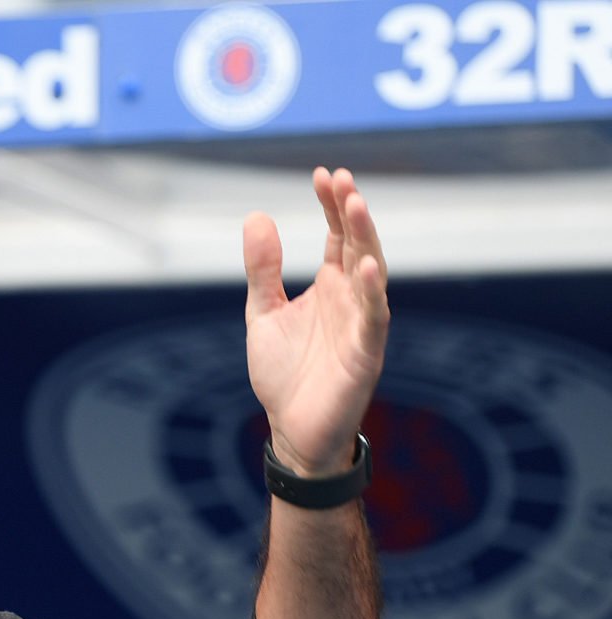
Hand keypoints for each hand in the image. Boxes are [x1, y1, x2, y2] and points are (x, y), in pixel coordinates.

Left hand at [243, 167, 388, 476]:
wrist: (292, 432)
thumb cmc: (285, 375)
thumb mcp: (264, 314)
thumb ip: (263, 270)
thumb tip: (256, 216)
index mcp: (329, 287)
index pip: (336, 235)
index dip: (332, 205)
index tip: (322, 175)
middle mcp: (350, 299)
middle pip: (357, 245)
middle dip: (350, 212)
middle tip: (341, 180)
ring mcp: (361, 324)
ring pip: (370, 273)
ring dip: (365, 239)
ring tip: (356, 205)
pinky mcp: (365, 354)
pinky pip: (374, 319)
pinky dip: (373, 292)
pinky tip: (368, 266)